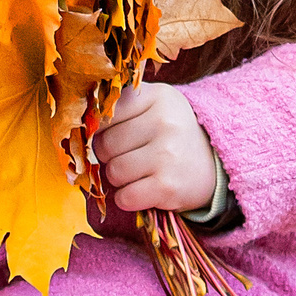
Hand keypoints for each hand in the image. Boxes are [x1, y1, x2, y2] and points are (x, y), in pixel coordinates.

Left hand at [91, 82, 219, 215]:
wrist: (214, 165)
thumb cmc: (173, 134)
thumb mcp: (155, 106)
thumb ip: (122, 104)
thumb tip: (81, 119)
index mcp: (158, 96)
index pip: (106, 113)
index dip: (101, 129)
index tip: (114, 133)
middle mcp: (164, 122)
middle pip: (104, 145)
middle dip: (110, 156)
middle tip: (132, 155)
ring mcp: (167, 155)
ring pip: (113, 172)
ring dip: (120, 178)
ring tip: (141, 172)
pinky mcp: (168, 186)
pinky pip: (124, 197)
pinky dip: (128, 198)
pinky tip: (144, 189)